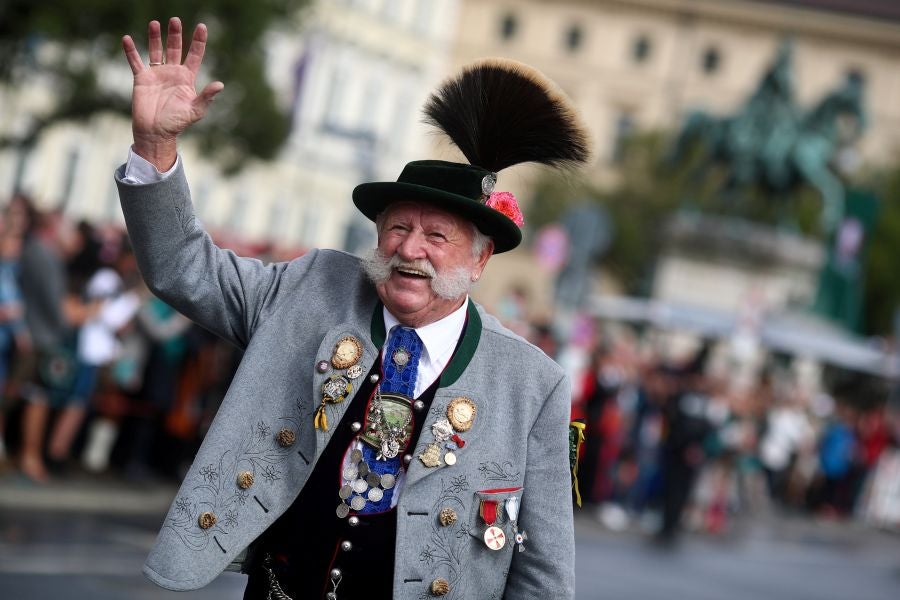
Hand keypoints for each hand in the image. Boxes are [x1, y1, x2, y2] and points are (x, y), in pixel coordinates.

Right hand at [122, 17, 223, 170]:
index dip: (198, 41)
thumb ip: (206, 97)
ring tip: (155, 23)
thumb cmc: (177, 123)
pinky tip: (127, 39)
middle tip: (175, 20)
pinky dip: (131, 51)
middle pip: (175, 48)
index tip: (202, 26)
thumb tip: (220, 84)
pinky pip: (135, 62)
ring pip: (156, 50)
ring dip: (155, 37)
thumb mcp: (195, 111)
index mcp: (187, 78)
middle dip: (175, 34)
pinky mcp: (142, 78)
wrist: (156, 132)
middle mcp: (172, 72)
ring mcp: (157, 74)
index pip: (194, 55)